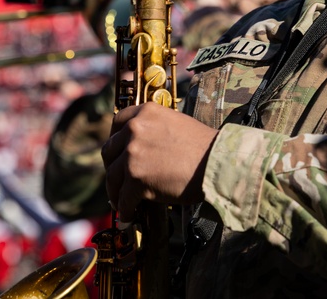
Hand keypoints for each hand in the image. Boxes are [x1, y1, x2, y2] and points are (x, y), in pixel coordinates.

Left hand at [101, 103, 217, 216]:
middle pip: (110, 150)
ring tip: (121, 201)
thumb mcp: (176, 124)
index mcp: (146, 112)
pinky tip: (130, 215)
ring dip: (115, 191)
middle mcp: (135, 129)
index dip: (115, 138)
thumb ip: (154, 130)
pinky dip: (125, 209)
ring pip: (113, 177)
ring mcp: (133, 154)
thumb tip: (142, 146)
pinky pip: (124, 198)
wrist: (217, 163)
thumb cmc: (204, 147)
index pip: (118, 121)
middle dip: (112, 166)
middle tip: (118, 178)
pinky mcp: (136, 178)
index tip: (117, 151)